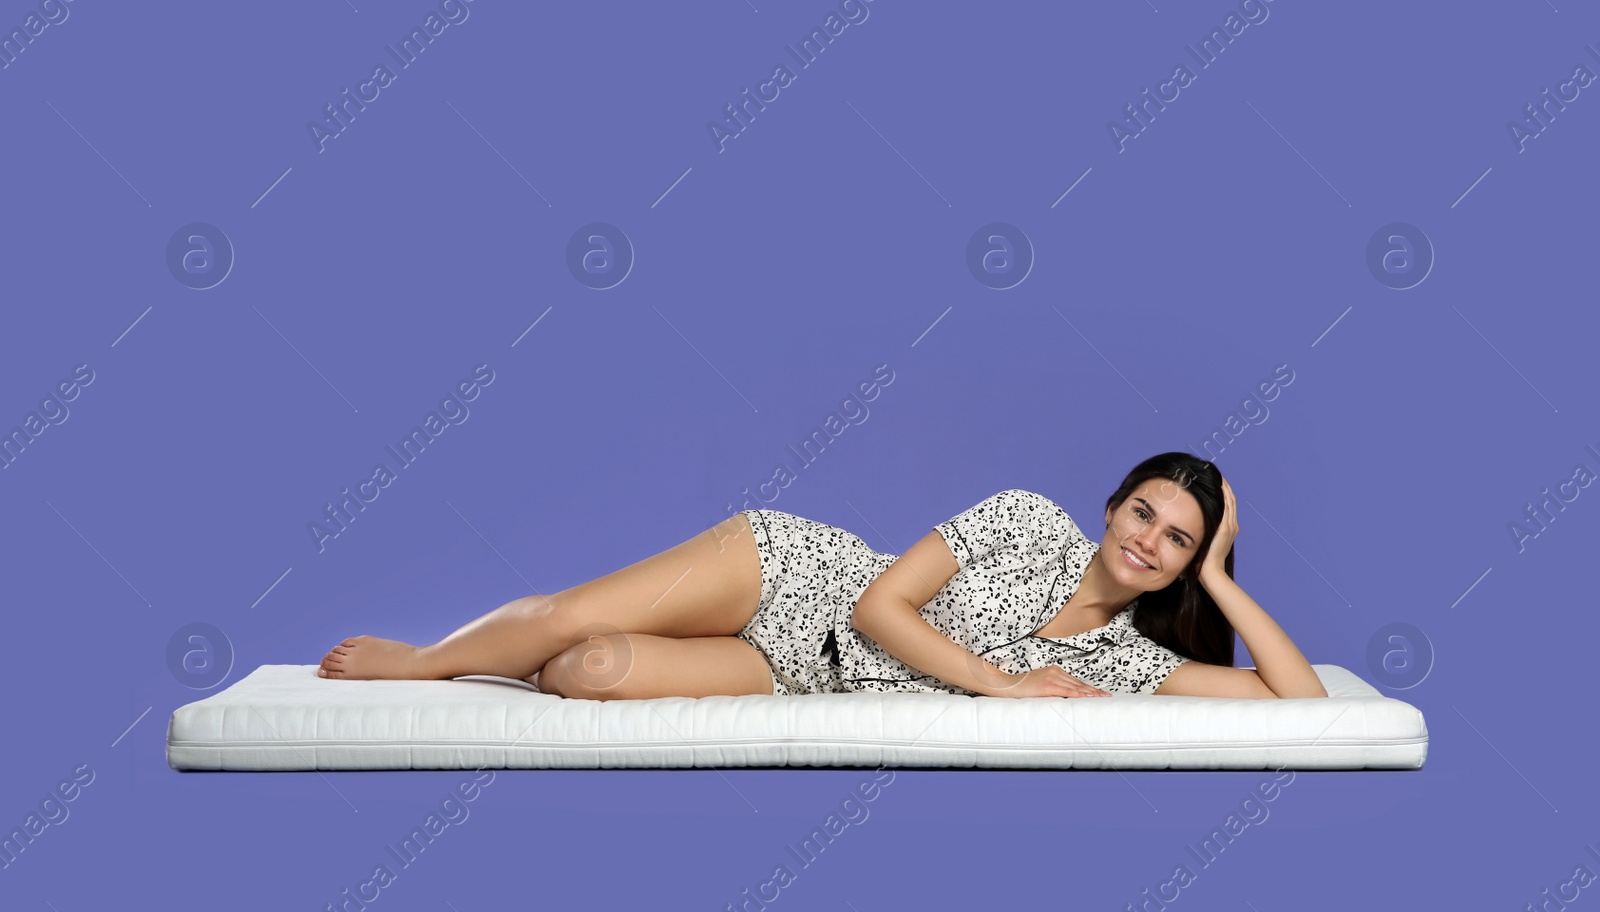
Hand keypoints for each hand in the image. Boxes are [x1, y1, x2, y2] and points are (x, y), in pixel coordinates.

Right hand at [984, 666, 1109, 698]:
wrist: (1008, 685)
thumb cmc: (1022, 687)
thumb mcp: (1040, 684)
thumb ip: (1053, 688)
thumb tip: (1065, 697)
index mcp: (1054, 671)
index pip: (1075, 681)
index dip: (1088, 687)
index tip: (1100, 692)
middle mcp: (1055, 672)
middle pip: (1078, 683)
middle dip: (1093, 690)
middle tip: (1106, 696)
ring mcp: (1052, 678)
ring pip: (1075, 686)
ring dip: (1090, 692)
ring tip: (1101, 697)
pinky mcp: (1048, 686)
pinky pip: (1067, 691)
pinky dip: (1078, 694)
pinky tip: (1087, 697)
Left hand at [1200, 475, 1237, 585]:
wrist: (1210, 573)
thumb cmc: (1202, 562)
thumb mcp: (1201, 544)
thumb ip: (1197, 535)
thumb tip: (1182, 530)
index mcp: (1227, 529)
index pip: (1226, 506)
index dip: (1222, 493)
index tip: (1214, 482)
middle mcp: (1231, 526)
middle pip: (1230, 500)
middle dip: (1223, 486)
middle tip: (1216, 474)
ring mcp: (1230, 526)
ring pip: (1230, 501)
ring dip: (1224, 487)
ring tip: (1217, 475)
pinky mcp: (1226, 528)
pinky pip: (1227, 506)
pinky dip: (1224, 495)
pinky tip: (1219, 485)